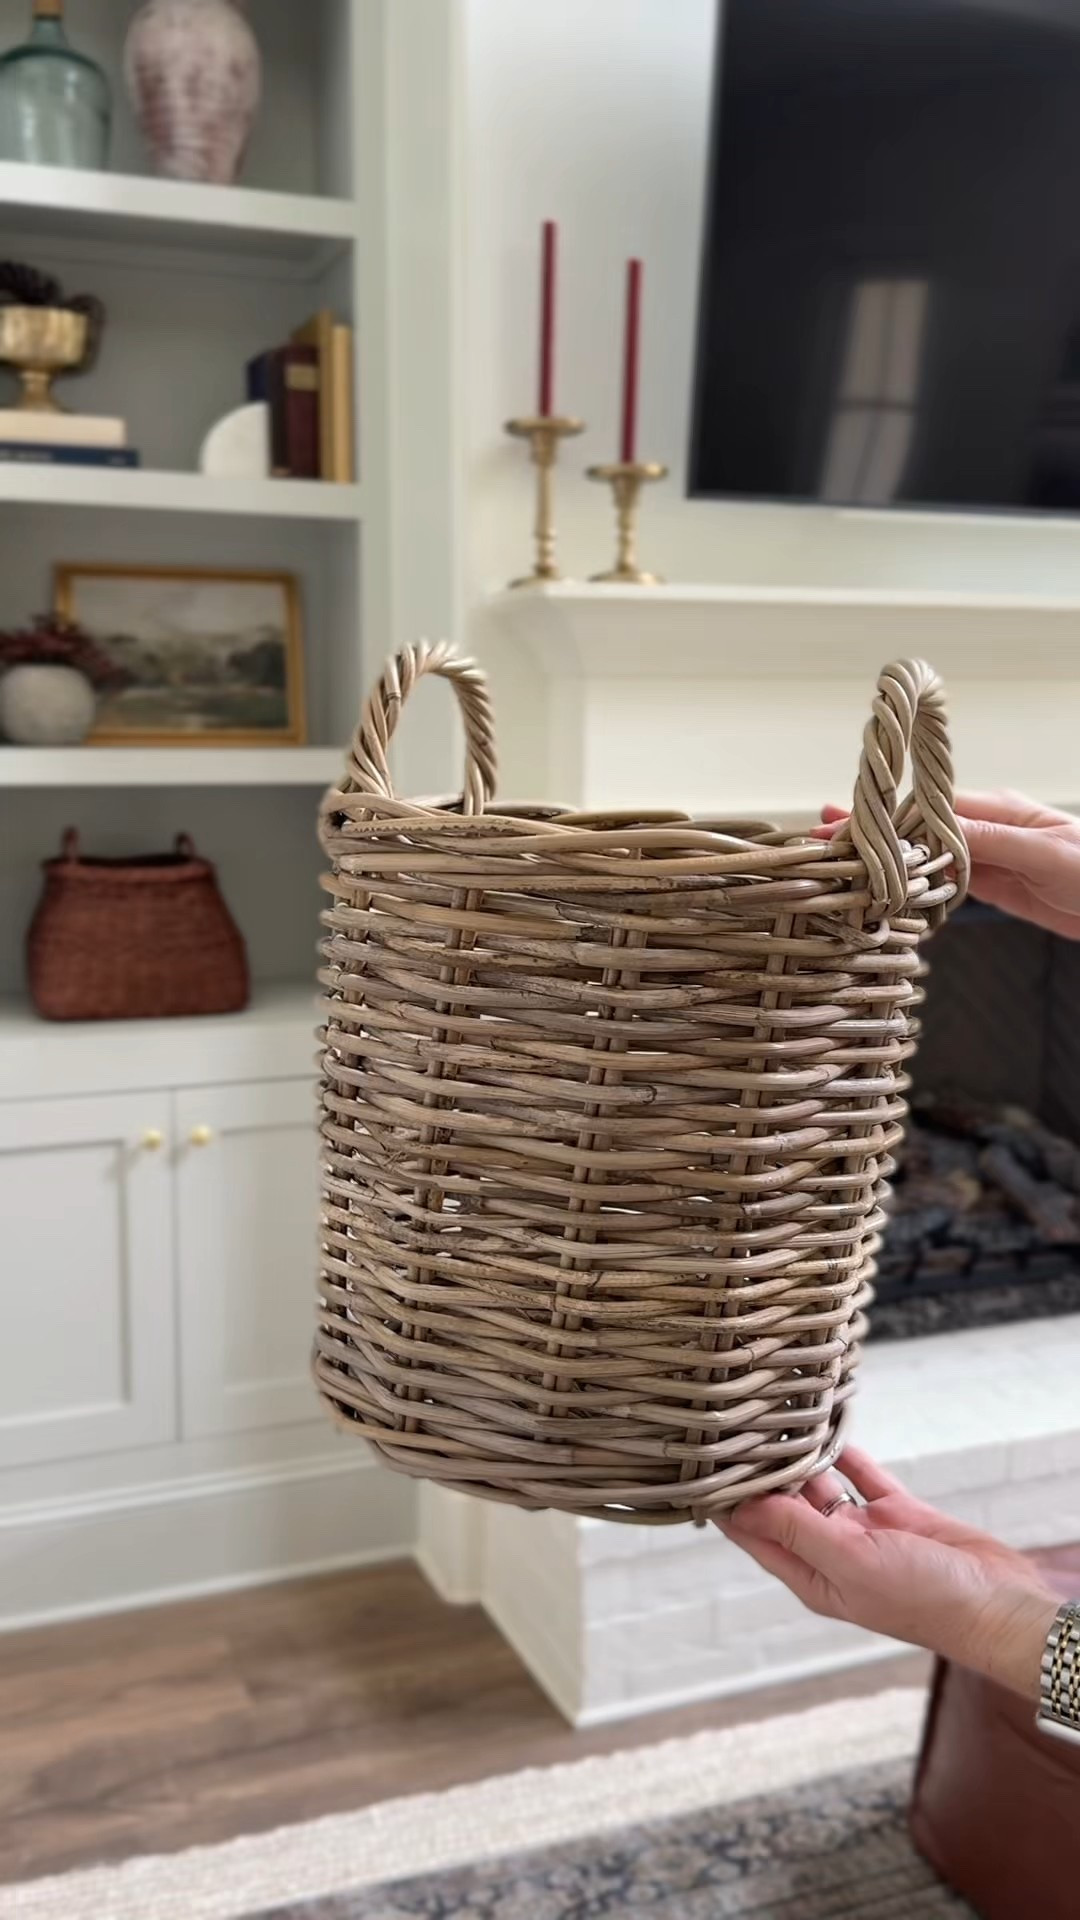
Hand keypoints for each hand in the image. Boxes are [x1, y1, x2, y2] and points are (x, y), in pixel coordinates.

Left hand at [716, 1449, 1059, 1699]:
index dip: (730, 1503)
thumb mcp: (850, 1563)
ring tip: (774, 1418)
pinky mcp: (898, 1513)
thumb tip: (743, 1504)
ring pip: (822, 1486)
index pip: (756, 1535)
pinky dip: (847, 1454)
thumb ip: (797, 1530)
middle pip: (784, 1507)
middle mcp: (833, 1554)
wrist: (997, 1602)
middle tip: (736, 1427)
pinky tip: (828, 1427)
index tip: (705, 1466)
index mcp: (814, 1577)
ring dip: (802, 1458)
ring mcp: (867, 1533)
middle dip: (762, 1473)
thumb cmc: (925, 1600)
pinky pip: (863, 1476)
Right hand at [820, 791, 1079, 939]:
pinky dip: (916, 887)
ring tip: (842, 863)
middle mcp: (991, 830)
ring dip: (889, 861)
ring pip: (928, 858)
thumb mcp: (1045, 853)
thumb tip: (935, 831)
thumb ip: (990, 841)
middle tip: (825, 842)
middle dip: (875, 835)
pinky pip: (948, 885)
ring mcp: (992, 860)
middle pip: (920, 831)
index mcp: (1002, 810)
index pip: (931, 807)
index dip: (887, 815)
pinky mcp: (998, 890)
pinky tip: (888, 889)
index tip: (848, 820)